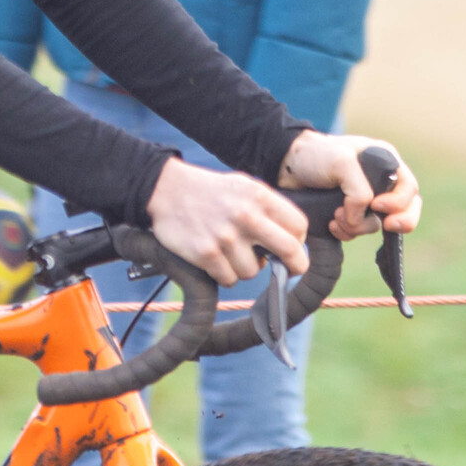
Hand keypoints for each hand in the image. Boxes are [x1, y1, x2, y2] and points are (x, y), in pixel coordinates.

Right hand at [145, 156, 308, 284]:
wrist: (166, 189)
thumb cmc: (210, 191)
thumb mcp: (243, 186)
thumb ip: (268, 208)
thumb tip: (294, 239)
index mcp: (259, 196)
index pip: (299, 227)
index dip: (298, 241)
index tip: (291, 247)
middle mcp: (246, 216)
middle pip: (290, 251)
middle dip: (293, 265)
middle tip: (288, 269)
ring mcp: (226, 237)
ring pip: (253, 271)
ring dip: (244, 268)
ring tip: (231, 253)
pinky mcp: (206, 254)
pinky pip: (228, 279)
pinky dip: (223, 274)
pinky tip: (215, 259)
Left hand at [279, 131, 421, 241]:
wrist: (286, 167)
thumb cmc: (315, 155)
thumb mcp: (341, 162)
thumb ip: (359, 190)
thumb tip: (361, 218)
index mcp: (386, 162)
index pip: (409, 189)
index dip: (399, 202)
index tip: (378, 206)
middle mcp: (380, 182)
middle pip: (406, 210)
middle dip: (398, 222)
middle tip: (387, 226)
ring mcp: (366, 201)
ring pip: (377, 225)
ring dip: (358, 226)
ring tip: (336, 215)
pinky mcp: (350, 215)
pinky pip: (359, 232)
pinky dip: (347, 232)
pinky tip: (332, 224)